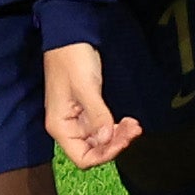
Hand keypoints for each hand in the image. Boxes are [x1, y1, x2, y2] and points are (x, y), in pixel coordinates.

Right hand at [42, 41, 140, 167]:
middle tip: (133, 129)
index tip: (122, 141)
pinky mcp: (86, 109)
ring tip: (133, 125)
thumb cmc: (72, 59)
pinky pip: (102, 127)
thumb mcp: (86, 87)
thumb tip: (106, 139)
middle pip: (93, 150)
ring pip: (100, 140)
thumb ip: (97, 115)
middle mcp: (67, 127)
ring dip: (118, 136)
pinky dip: (116, 127)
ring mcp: (77, 119)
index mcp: (60, 126)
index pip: (82, 157)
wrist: (71, 37)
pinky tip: (127, 121)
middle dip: (115, 143)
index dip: (104, 154)